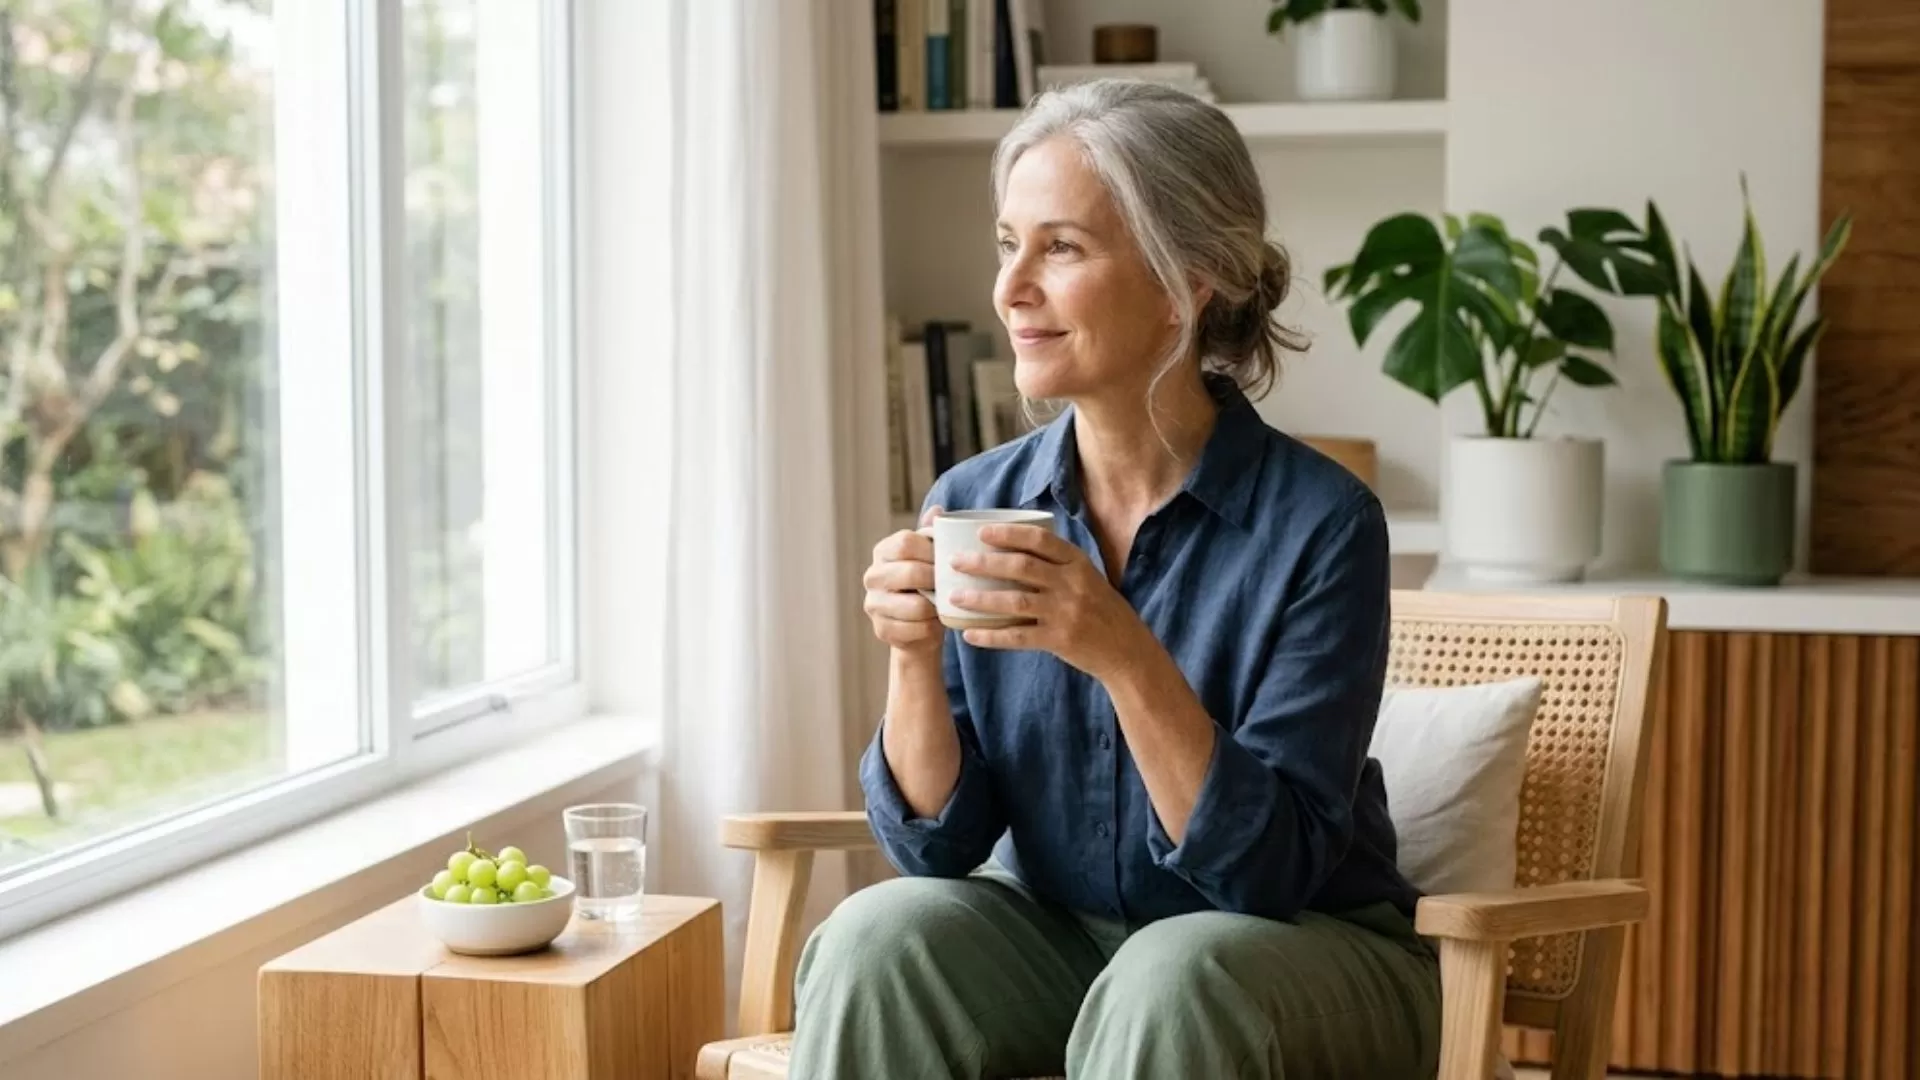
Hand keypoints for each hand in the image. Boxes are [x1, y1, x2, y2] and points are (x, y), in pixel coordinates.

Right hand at [862, 506, 943, 655]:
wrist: (919, 626)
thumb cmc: (928, 584)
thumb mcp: (930, 557)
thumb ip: (932, 535)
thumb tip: (938, 511)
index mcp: (883, 551)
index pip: (906, 542)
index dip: (932, 551)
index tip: (949, 560)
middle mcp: (872, 575)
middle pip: (910, 572)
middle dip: (937, 580)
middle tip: (952, 585)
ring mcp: (873, 604)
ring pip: (914, 606)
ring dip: (935, 607)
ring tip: (945, 605)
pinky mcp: (881, 629)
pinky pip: (914, 629)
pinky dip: (930, 628)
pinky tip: (935, 623)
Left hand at [949, 524, 1149, 679]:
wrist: (1128, 648)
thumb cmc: (1101, 609)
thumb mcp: (1087, 577)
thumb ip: (1057, 564)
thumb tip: (1013, 548)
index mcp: (1078, 563)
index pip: (1040, 540)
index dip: (1009, 533)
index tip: (982, 532)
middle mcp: (1072, 584)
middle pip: (1021, 566)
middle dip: (984, 562)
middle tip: (956, 561)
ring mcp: (1065, 612)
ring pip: (1015, 601)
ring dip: (981, 598)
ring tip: (955, 596)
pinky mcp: (1059, 640)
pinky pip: (1018, 637)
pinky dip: (992, 636)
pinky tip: (970, 634)